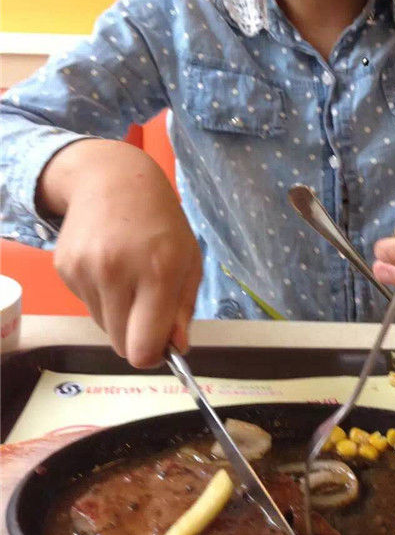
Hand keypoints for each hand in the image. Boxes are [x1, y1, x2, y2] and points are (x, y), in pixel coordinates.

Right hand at [38, 140, 202, 366]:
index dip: (153, 355)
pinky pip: (86, 305)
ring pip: (103, 326)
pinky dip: (100, 296)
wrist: (112, 179)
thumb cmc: (161, 221)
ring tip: (128, 277)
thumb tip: (176, 348)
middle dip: (136, 335)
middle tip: (147, 307)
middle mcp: (118, 272)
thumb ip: (184, 308)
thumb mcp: (190, 258)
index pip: (143, 346)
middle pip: (120, 344)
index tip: (160, 346)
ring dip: (118, 314)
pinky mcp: (64, 268)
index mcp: (159, 270)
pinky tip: (109, 265)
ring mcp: (86, 270)